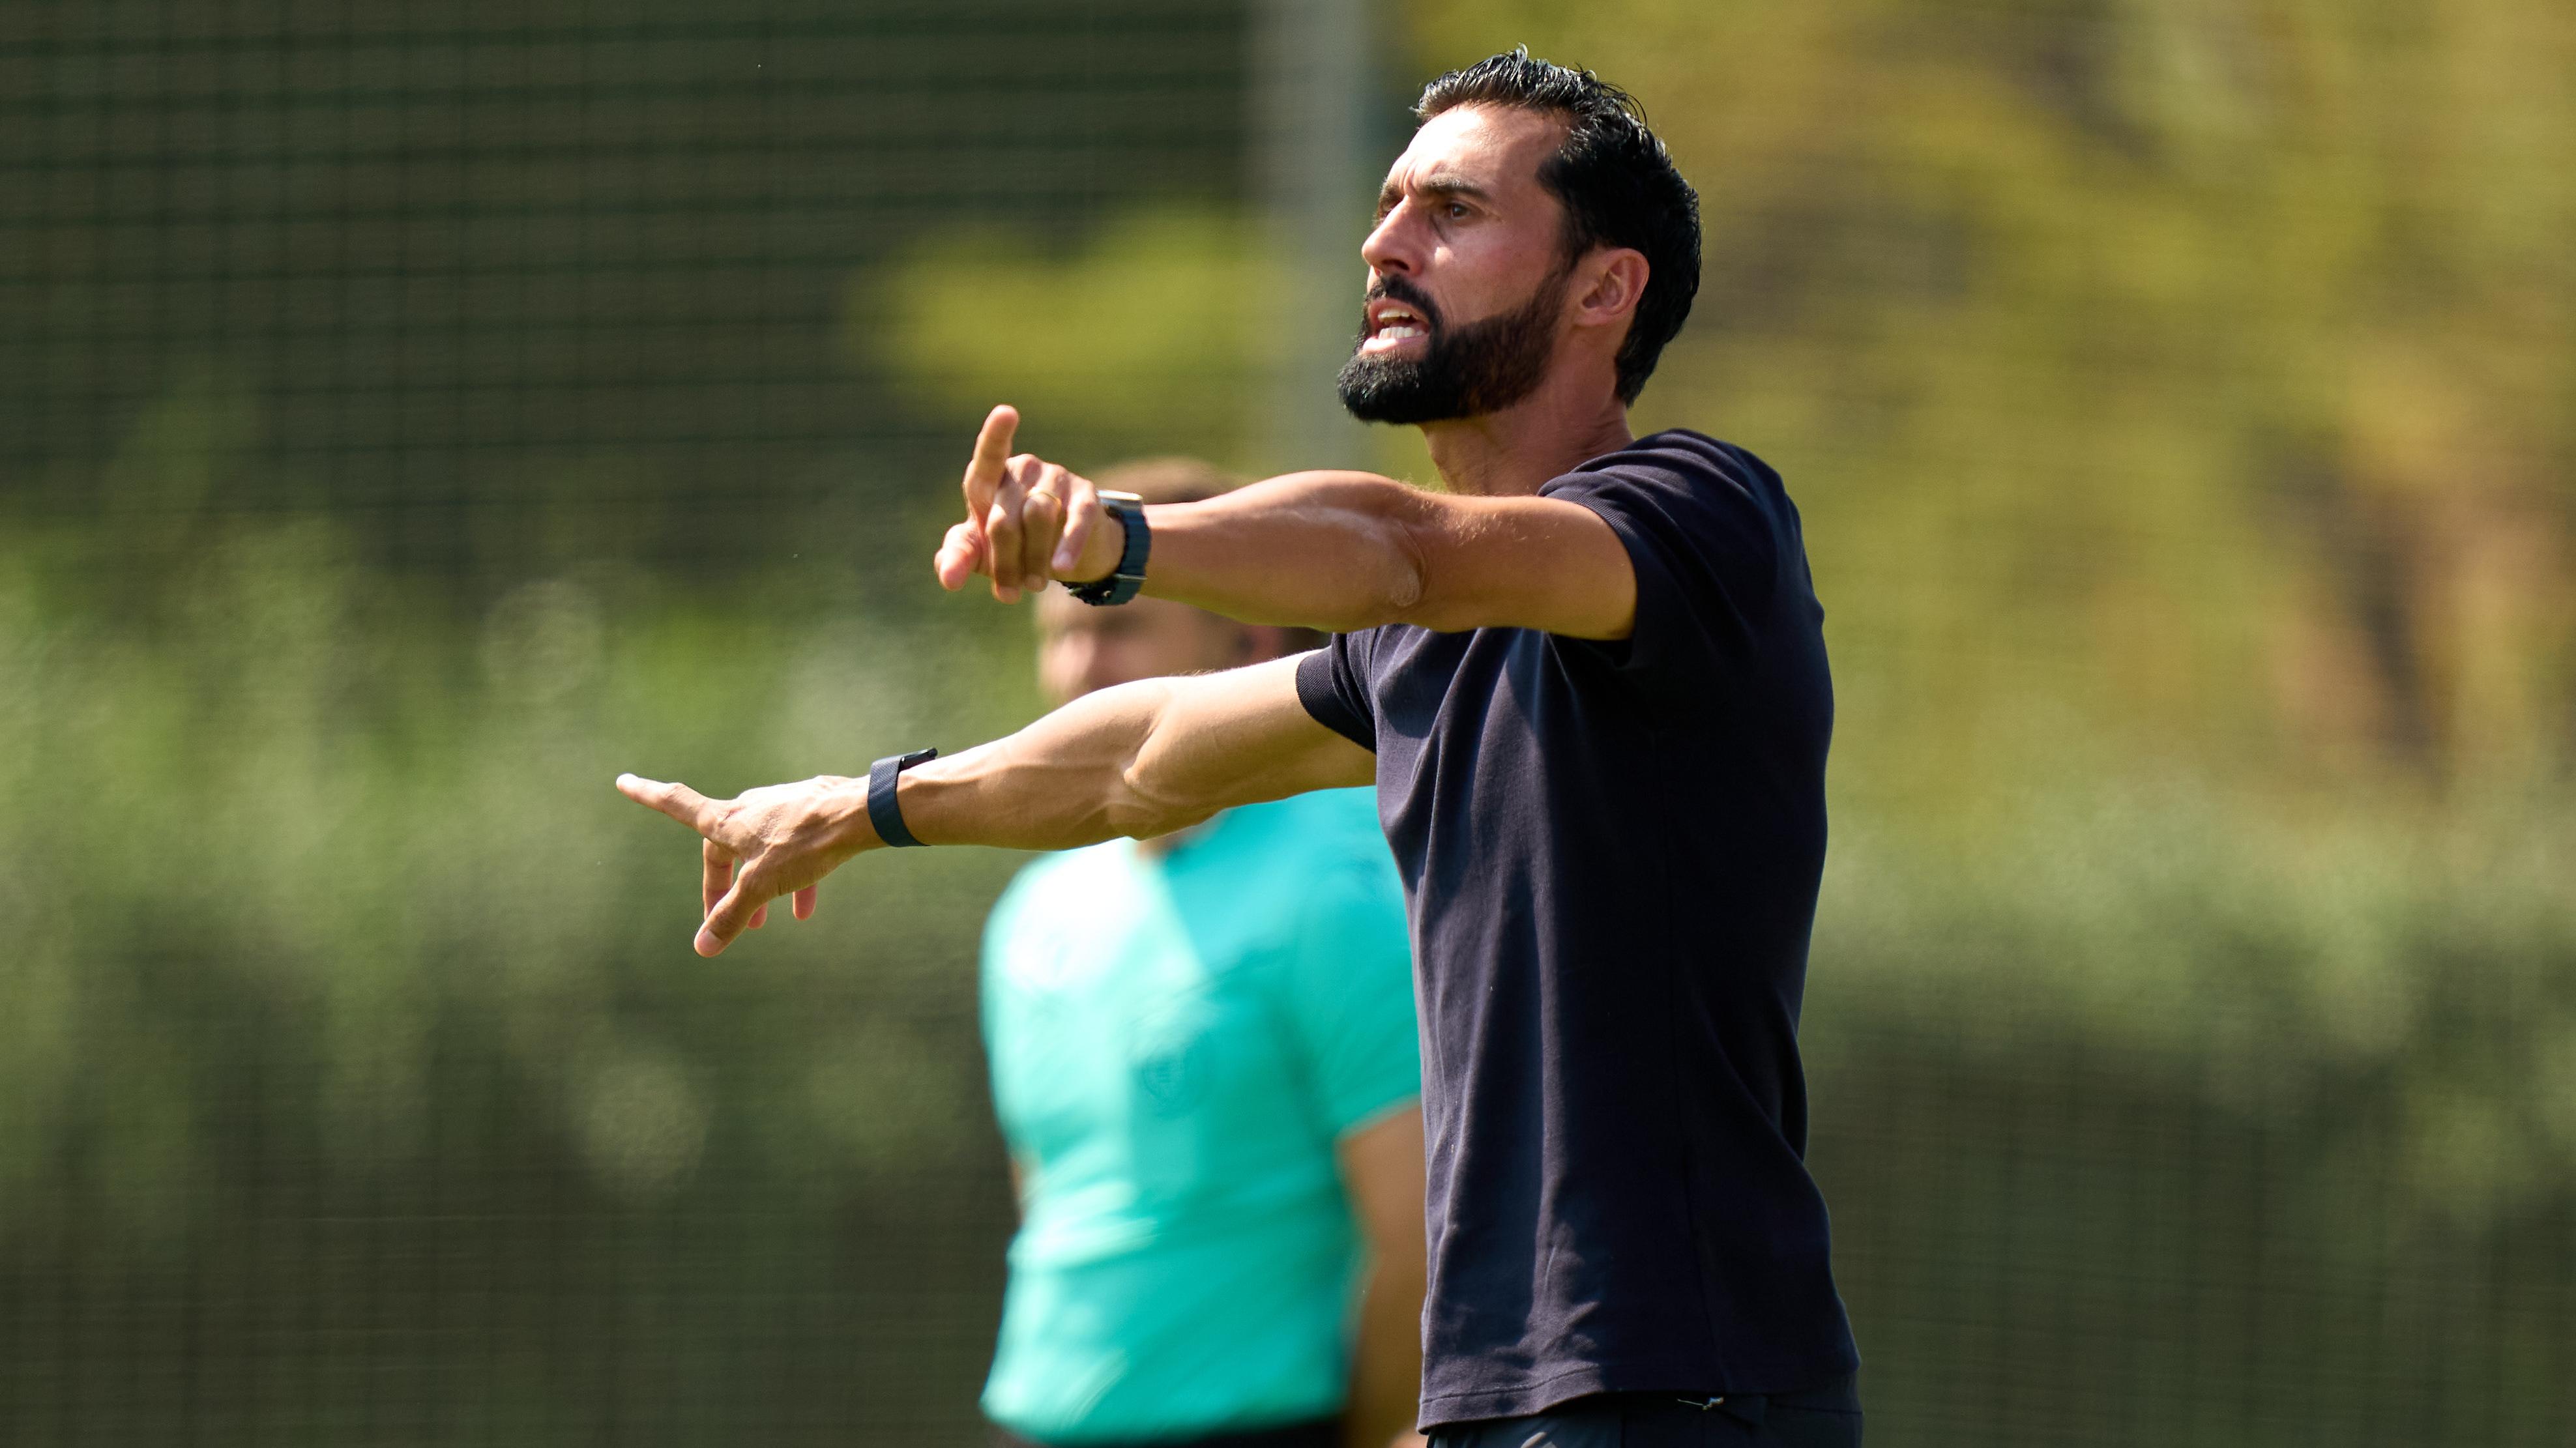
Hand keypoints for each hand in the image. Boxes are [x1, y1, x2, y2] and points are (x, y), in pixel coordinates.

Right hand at [614, 772, 873, 956]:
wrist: (860, 815)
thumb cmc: (805, 844)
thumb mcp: (761, 885)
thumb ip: (731, 915)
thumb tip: (702, 947)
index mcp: (727, 819)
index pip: (676, 804)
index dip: (648, 796)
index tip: (624, 780)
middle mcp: (749, 807)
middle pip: (723, 847)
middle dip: (722, 885)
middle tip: (724, 918)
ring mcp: (780, 807)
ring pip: (759, 851)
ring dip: (758, 886)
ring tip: (764, 922)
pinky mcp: (808, 814)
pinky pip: (791, 850)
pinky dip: (791, 879)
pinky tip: (805, 909)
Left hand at [932, 405, 1124, 601]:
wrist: (1064, 554)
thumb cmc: (1009, 545)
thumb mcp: (979, 552)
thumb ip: (957, 557)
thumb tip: (948, 577)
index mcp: (990, 477)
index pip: (989, 453)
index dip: (996, 434)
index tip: (1007, 413)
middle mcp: (1023, 469)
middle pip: (1004, 517)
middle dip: (1003, 562)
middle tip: (1007, 595)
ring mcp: (1057, 478)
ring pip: (1039, 517)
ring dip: (1033, 561)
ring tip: (1034, 586)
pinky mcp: (1086, 496)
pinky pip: (1075, 521)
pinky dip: (1067, 547)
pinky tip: (1062, 568)